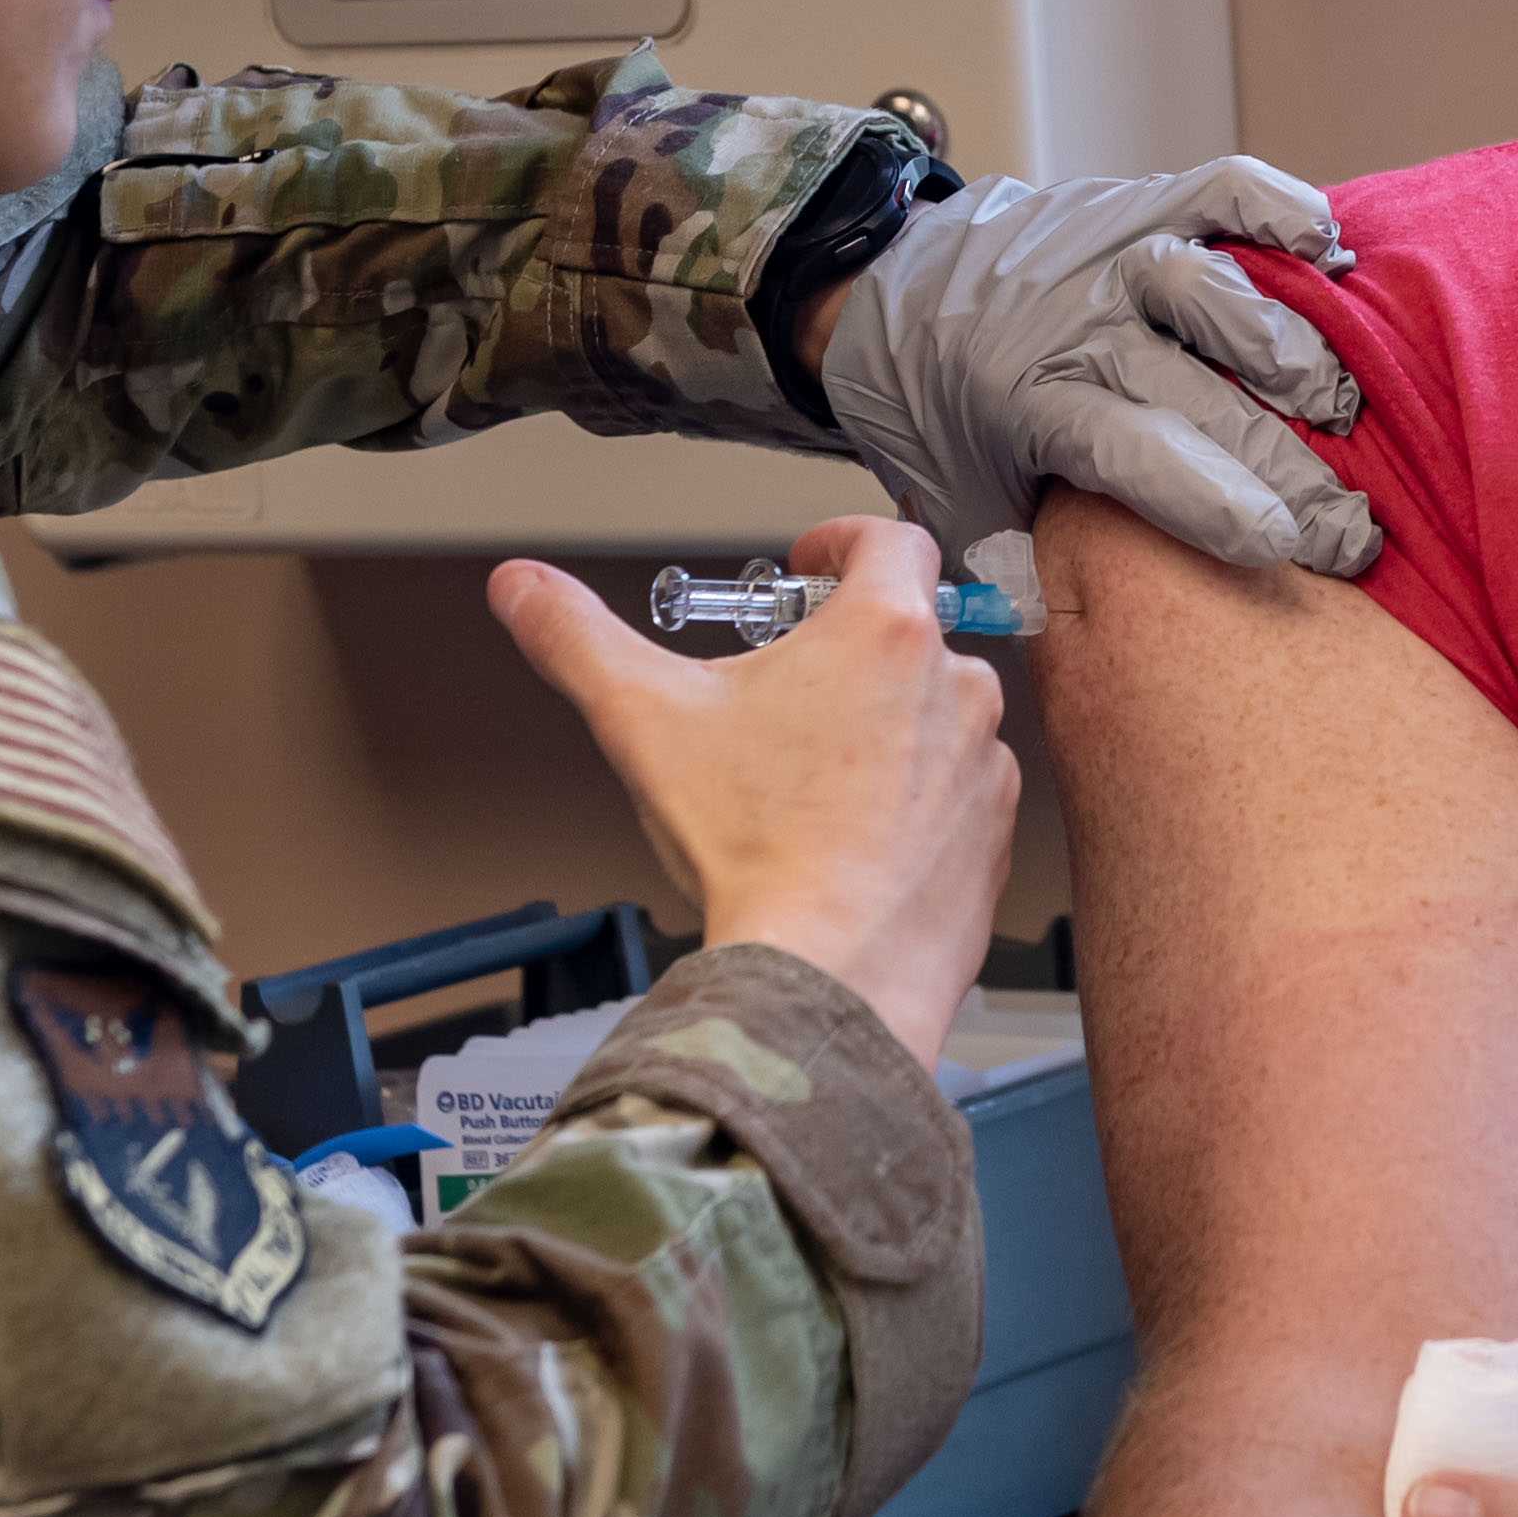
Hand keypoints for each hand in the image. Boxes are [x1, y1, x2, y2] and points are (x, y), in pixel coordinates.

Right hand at [488, 516, 1017, 1064]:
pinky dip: (912, 806)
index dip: (842, 542)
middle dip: (844, 654)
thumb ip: (576, 639)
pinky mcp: (994, 840)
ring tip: (809, 784)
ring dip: (884, 731)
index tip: (808, 565)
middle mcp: (955, 688)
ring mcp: (984, 767)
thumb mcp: (642, 721)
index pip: (891, 540)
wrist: (828, 976)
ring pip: (934, 719)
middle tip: (783, 699)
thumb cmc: (756, 850)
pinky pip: (956, 798)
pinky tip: (850, 842)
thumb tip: (523, 590)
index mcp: (884, 634)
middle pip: (906, 635)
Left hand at [813, 163, 1381, 578]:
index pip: (1140, 457)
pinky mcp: (1130, 204)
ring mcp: (1108, 254)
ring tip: (1340, 407)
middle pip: (1204, 397)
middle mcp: (1078, 323)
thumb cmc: (930, 405)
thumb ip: (1020, 564)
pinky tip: (1330, 256)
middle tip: (1353, 530)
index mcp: (1029, 403)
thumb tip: (1088, 634)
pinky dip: (1281, 212)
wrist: (880, 282)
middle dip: (1293, 471)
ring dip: (1291, 352)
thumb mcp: (953, 500)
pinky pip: (1219, 191)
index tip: (1284, 545)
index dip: (1217, 503)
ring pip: (1217, 291)